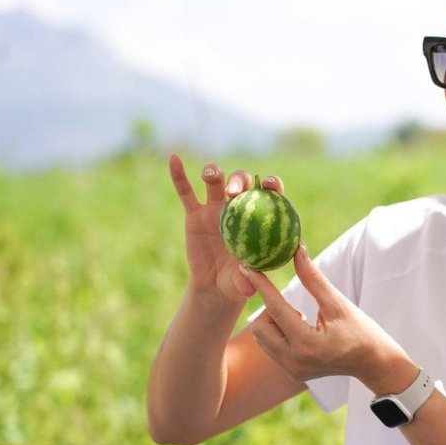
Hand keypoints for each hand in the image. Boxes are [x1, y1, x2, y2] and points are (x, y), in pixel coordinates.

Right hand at [167, 154, 281, 302]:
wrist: (213, 286)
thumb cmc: (237, 282)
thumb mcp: (242, 284)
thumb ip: (246, 280)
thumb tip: (247, 282)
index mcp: (258, 218)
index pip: (269, 194)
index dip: (271, 184)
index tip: (270, 184)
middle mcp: (238, 207)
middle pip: (242, 182)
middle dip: (240, 180)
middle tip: (235, 191)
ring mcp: (215, 207)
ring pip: (216, 182)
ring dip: (214, 173)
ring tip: (211, 175)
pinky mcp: (194, 213)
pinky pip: (185, 191)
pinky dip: (179, 175)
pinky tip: (174, 159)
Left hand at [242, 245, 415, 391]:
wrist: (373, 363)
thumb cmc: (361, 330)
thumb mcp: (338, 303)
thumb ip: (313, 278)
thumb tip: (297, 249)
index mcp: (307, 344)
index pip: (275, 308)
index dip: (261, 284)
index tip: (247, 267)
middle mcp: (294, 361)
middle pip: (260, 326)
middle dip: (270, 309)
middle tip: (293, 305)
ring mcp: (292, 369)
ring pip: (262, 338)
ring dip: (273, 322)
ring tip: (299, 318)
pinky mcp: (292, 372)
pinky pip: (271, 347)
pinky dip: (278, 333)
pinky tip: (299, 329)